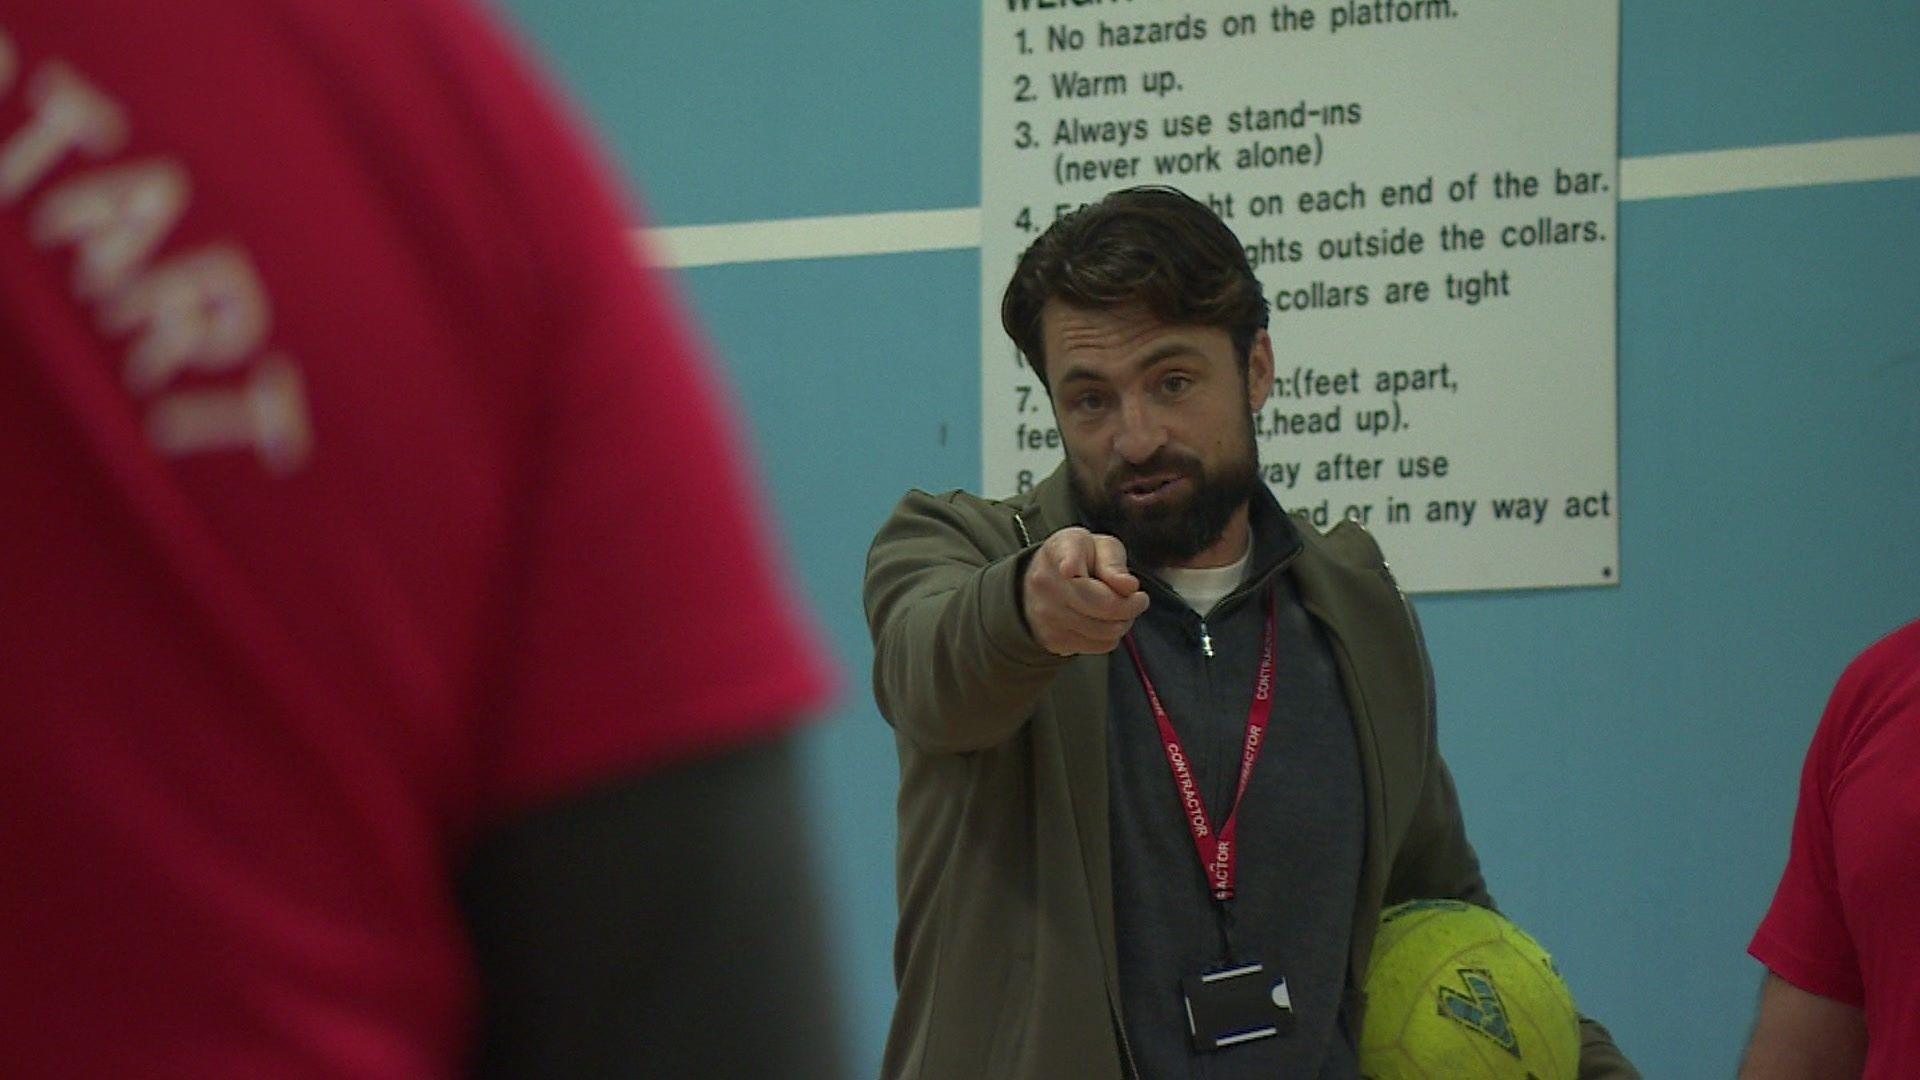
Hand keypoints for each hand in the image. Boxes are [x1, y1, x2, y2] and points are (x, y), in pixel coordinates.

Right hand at [1021, 527, 1149, 655]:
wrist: (1044, 580)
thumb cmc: (1080, 558)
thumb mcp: (1099, 546)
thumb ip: (1114, 563)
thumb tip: (1129, 586)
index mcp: (1059, 551)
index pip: (1065, 559)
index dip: (1069, 564)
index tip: (1069, 569)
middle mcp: (1047, 585)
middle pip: (1104, 605)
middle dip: (1132, 606)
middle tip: (1139, 599)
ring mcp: (1047, 616)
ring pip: (1106, 631)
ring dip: (1123, 622)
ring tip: (1119, 608)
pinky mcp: (1054, 641)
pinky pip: (1100, 646)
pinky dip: (1110, 636)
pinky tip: (1103, 621)